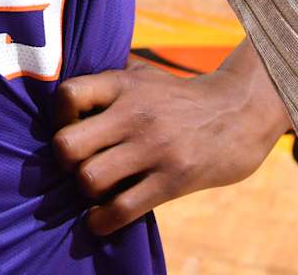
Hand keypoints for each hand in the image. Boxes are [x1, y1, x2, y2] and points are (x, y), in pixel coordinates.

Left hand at [53, 59, 285, 233]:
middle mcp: (134, 114)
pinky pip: (120, 210)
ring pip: (89, 180)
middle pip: (66, 146)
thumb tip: (61, 97)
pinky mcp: (172, 180)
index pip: (67, 96)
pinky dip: (100, 222)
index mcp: (124, 85)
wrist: (239, 114)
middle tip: (77, 163)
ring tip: (95, 187)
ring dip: (85, 190)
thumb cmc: (179, 98)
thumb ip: (106, 82)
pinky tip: (99, 219)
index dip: (58, 117)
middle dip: (64, 161)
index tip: (70, 126)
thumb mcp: (144, 76)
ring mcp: (154, 149)